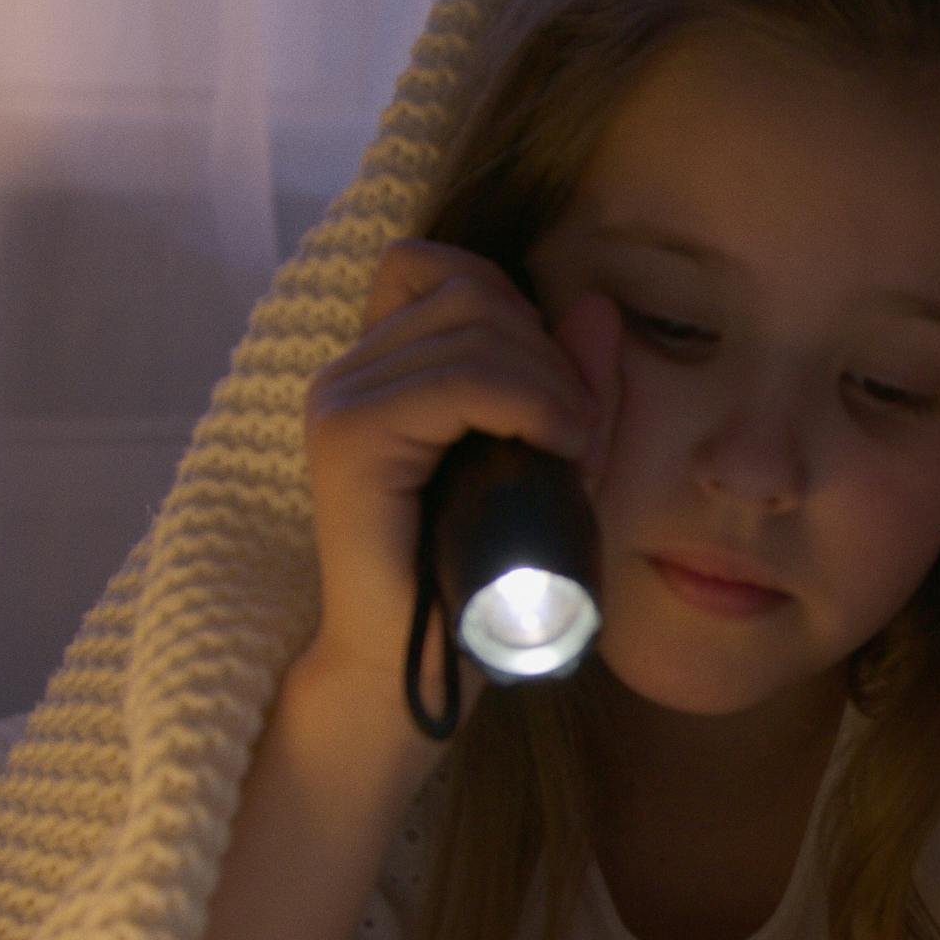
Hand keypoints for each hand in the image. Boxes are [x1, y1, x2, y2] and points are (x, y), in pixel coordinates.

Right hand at [298, 241, 614, 727]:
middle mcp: (351, 370)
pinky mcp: (350, 438)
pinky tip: (556, 446)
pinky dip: (528, 400)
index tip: (556, 396)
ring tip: (568, 446)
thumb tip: (596, 304)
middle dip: (548, 351)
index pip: (451, 270)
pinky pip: (458, 379)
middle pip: (473, 289)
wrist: (417, 668)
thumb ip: (575, 386)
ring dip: (549, 380)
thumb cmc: (485, 575)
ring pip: (474, 325)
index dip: (519, 312)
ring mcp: (342, 398)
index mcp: (384, 366)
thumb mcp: (552, 465)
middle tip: (575, 431)